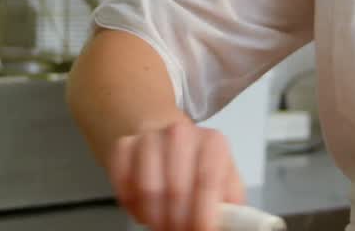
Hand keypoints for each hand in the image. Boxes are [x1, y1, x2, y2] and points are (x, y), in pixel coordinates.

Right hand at [109, 119, 245, 230]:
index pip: (207, 182)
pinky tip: (143, 211)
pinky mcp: (123, 145)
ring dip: (154, 218)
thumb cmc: (199, 167)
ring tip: (162, 225)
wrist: (166, 140)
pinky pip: (123, 184)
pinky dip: (132, 206)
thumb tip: (232, 226)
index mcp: (213, 142)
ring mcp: (149, 137)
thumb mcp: (225, 180)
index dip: (201, 216)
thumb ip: (230, 202)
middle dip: (176, 223)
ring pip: (147, 189)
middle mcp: (180, 134)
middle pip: (175, 190)